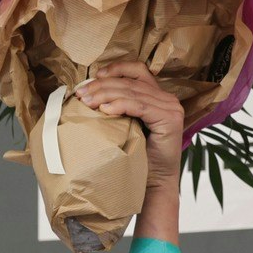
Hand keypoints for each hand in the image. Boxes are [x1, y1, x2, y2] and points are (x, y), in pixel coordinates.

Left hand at [77, 59, 185, 233]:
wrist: (153, 183)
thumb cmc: (138, 157)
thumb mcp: (125, 126)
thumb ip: (117, 108)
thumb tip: (87, 96)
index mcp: (157, 96)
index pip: (137, 71)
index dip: (116, 69)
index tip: (94, 75)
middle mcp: (167, 98)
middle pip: (130, 82)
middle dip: (102, 85)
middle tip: (81, 93)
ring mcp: (170, 108)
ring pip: (132, 92)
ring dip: (106, 94)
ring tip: (87, 102)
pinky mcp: (169, 119)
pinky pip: (139, 106)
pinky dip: (120, 105)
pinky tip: (104, 109)